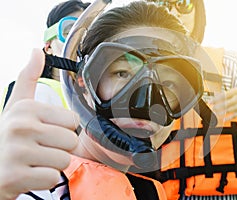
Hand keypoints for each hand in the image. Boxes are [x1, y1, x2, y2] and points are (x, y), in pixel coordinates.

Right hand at [0, 49, 78, 199]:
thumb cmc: (8, 136)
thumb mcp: (16, 106)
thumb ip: (28, 78)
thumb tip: (37, 50)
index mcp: (27, 108)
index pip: (73, 122)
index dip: (62, 130)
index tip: (44, 133)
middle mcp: (21, 126)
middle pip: (71, 141)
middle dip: (59, 149)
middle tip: (39, 150)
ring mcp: (16, 152)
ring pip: (64, 161)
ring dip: (52, 165)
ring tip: (34, 162)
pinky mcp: (14, 177)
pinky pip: (53, 178)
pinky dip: (44, 180)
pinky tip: (28, 175)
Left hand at [209, 87, 236, 120]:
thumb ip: (227, 93)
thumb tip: (216, 96)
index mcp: (236, 91)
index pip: (223, 95)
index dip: (215, 99)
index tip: (209, 102)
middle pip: (226, 103)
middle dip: (218, 106)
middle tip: (212, 108)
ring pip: (229, 110)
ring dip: (222, 112)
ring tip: (216, 113)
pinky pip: (235, 115)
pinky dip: (229, 118)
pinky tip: (224, 119)